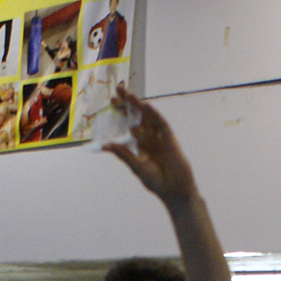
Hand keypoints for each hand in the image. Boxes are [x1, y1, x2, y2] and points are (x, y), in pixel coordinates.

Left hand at [101, 87, 196, 203]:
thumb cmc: (157, 181)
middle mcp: (150, 137)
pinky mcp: (170, 139)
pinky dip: (154, 114)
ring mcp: (160, 137)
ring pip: (148, 117)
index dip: (122, 112)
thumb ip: (123, 154)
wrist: (174, 191)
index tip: (111, 101)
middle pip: (138, 116)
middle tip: (117, 89)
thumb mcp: (136, 166)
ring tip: (128, 93)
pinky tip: (145, 106)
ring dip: (139, 105)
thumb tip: (106, 145)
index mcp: (141, 144)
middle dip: (128, 103)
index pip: (129, 123)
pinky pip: (161, 124)